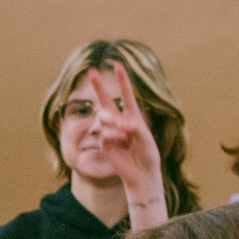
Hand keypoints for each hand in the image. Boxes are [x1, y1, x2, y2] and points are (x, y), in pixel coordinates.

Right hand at [84, 65, 163, 207]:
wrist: (141, 173)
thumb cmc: (147, 154)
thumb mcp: (145, 138)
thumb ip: (133, 126)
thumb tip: (117, 121)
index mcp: (133, 116)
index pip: (127, 95)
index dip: (122, 80)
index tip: (118, 65)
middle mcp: (120, 122)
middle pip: (106, 102)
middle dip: (98, 87)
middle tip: (91, 71)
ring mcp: (111, 132)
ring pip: (105, 119)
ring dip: (114, 124)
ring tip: (125, 135)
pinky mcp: (105, 143)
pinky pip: (106, 134)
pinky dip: (114, 137)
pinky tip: (122, 144)